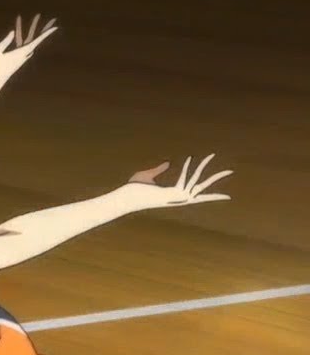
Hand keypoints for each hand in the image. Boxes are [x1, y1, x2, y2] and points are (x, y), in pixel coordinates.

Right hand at [0, 14, 58, 91]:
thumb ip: (5, 41)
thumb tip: (12, 33)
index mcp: (20, 53)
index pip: (36, 41)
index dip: (46, 34)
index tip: (55, 27)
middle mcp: (23, 55)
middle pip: (35, 39)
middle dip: (43, 29)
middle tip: (53, 19)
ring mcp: (19, 58)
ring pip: (28, 41)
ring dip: (31, 30)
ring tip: (35, 18)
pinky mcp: (15, 60)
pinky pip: (21, 45)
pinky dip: (21, 37)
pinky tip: (18, 32)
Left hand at [119, 155, 233, 209]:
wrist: (124, 198)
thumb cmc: (133, 190)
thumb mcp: (148, 176)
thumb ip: (158, 170)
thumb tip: (167, 163)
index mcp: (173, 194)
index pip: (195, 190)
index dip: (207, 187)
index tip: (221, 185)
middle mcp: (177, 197)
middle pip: (202, 187)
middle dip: (216, 179)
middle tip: (231, 171)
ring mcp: (175, 196)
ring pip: (196, 180)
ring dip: (204, 166)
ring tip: (214, 157)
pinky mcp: (171, 193)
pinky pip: (183, 177)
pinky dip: (187, 167)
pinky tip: (191, 157)